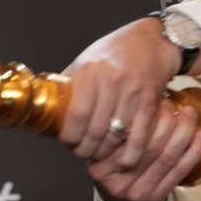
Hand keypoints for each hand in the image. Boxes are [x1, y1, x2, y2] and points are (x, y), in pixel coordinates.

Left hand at [59, 16, 181, 168]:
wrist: (150, 41)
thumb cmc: (114, 52)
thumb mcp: (86, 61)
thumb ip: (70, 84)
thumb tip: (50, 107)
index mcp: (91, 72)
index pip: (77, 115)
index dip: (70, 138)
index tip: (68, 144)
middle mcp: (112, 82)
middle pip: (95, 131)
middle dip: (86, 150)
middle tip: (83, 153)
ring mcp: (133, 92)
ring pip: (116, 137)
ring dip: (106, 154)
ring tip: (100, 155)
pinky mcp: (150, 102)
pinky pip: (139, 136)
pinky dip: (130, 154)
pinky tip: (123, 159)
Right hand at [90, 97, 200, 200]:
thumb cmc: (115, 168)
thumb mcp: (102, 150)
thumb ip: (113, 129)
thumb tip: (139, 91)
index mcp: (99, 164)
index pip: (123, 137)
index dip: (142, 114)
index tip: (152, 97)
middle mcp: (117, 180)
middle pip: (148, 145)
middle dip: (165, 120)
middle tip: (171, 103)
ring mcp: (137, 191)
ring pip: (167, 157)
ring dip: (183, 131)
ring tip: (189, 113)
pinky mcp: (156, 196)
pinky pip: (180, 171)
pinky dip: (193, 151)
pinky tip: (200, 135)